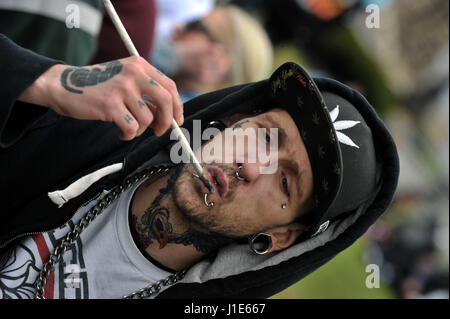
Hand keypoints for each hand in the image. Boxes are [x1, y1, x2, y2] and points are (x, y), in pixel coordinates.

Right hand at [19, 56, 183, 139]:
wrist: (63, 85)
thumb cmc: (98, 86)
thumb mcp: (124, 80)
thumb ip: (146, 94)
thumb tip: (168, 117)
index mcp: (140, 65)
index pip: (169, 86)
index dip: (177, 107)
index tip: (177, 120)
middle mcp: (133, 73)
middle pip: (166, 100)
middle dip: (167, 120)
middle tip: (159, 131)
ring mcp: (122, 88)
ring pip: (147, 119)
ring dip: (140, 130)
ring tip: (127, 128)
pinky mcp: (110, 104)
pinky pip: (132, 128)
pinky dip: (128, 135)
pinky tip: (120, 132)